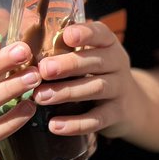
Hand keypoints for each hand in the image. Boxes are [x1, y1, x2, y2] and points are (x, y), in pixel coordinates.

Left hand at [32, 20, 138, 138]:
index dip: (86, 33)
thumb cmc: (98, 73)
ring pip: (95, 88)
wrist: (131, 105)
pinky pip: (97, 119)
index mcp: (109, 45)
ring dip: (67, 92)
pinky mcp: (117, 114)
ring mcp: (120, 89)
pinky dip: (76, 124)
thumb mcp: (91, 56)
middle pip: (96, 61)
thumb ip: (67, 47)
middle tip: (44, 69)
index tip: (67, 35)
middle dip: (69, 65)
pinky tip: (54, 125)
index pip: (101, 34)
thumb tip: (27, 34)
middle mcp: (118, 64)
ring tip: (40, 97)